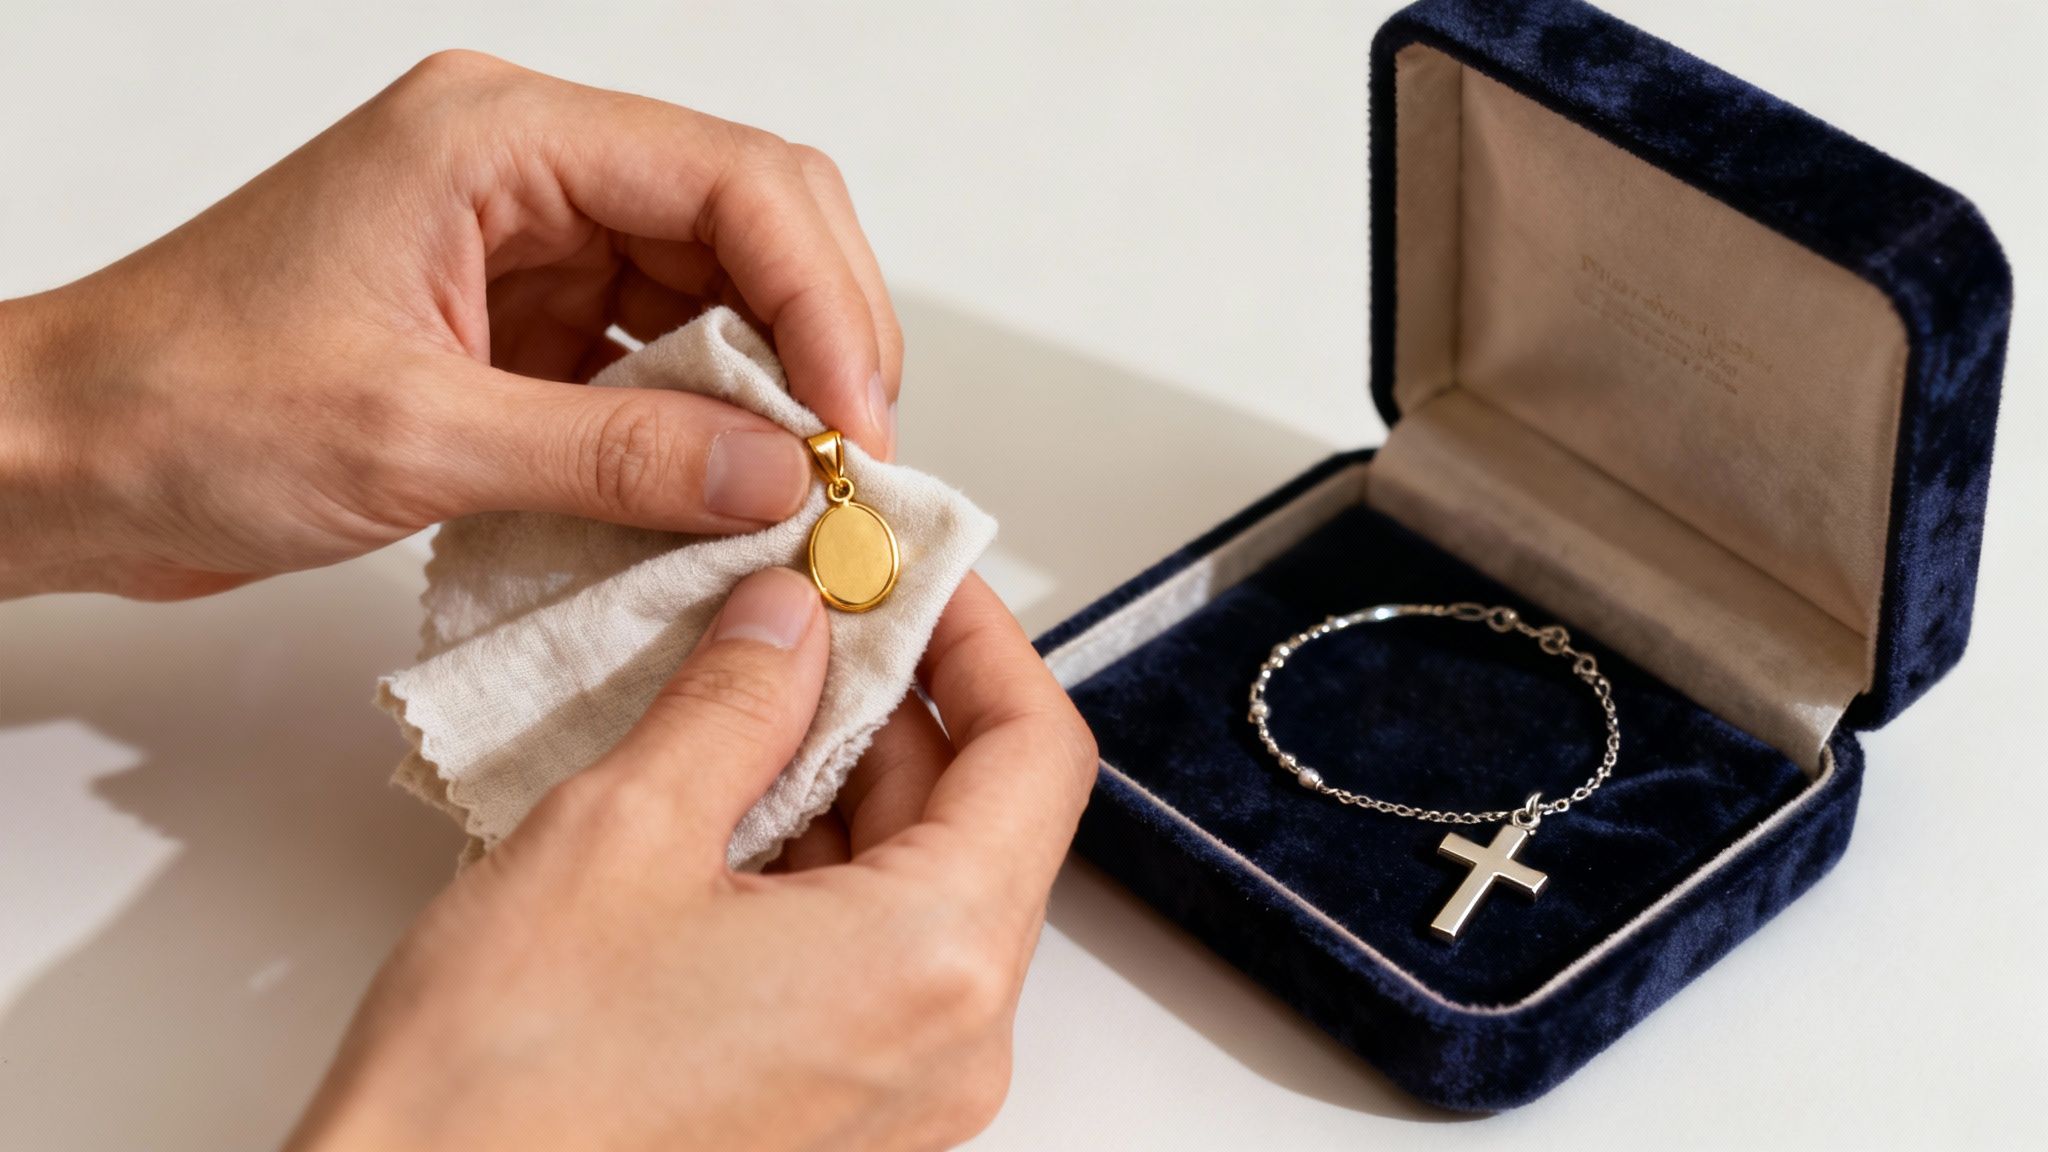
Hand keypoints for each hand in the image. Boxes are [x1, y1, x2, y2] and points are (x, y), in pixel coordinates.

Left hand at [0, 51, 900, 600]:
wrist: (66, 455)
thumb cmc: (180, 408)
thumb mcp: (412, 436)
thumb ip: (614, 454)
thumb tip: (776, 480)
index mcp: (496, 138)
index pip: (734, 180)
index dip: (823, 301)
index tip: (853, 427)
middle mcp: (527, 171)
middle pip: (753, 221)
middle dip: (821, 340)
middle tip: (852, 466)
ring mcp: (528, 244)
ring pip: (720, 294)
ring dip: (771, 392)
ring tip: (795, 494)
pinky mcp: (523, 322)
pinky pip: (660, 359)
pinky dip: (705, 428)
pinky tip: (720, 494)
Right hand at [287, 569, 1097, 1150]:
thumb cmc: (501, 1096)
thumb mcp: (622, 834)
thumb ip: (737, 702)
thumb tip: (793, 620)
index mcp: (932, 965)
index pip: (1035, 753)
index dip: (978, 639)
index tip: (912, 575)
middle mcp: (949, 1047)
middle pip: (976, 817)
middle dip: (892, 702)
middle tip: (804, 615)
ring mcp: (900, 1093)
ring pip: (915, 884)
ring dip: (841, 779)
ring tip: (736, 705)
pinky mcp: (838, 1114)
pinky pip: (865, 956)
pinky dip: (810, 866)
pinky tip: (719, 810)